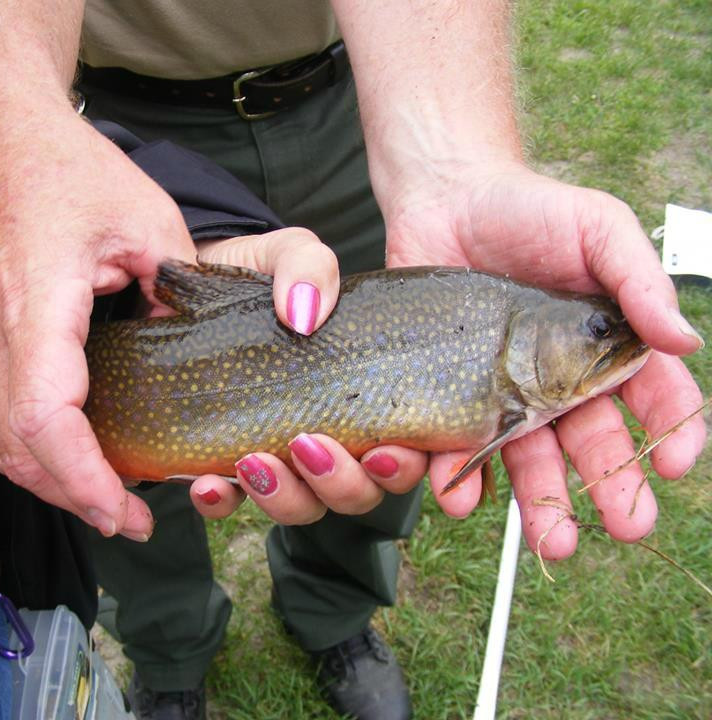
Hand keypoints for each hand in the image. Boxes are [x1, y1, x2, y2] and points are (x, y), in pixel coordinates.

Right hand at [0, 107, 197, 541]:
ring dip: (52, 482)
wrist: (0, 135)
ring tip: (110, 503)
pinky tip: (78, 457)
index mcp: (36, 307)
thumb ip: (177, 292)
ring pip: (1, 442)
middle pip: (18, 451)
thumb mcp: (150, 221)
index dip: (85, 479)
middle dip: (75, 498)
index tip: (128, 511)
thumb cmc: (71, 169)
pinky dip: (37, 451)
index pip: (47, 421)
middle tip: (134, 522)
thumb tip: (192, 353)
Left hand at [186, 230, 429, 522]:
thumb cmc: (259, 274)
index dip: (440, 474)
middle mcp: (337, 435)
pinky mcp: (225, 461)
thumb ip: (309, 266)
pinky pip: (232, 503)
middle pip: (364, 491)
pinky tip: (209, 482)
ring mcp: (283, 454)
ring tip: (257, 460)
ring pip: (306, 506)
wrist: (185, 281)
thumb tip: (305, 316)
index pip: (420, 444)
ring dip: (289, 496)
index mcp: (371, 393)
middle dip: (347, 484)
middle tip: (316, 445)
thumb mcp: (290, 253)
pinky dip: (224, 501)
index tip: (407, 464)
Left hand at [382, 161, 705, 557]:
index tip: (677, 464)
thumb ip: (640, 279)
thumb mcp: (598, 227)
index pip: (653, 398)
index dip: (673, 433)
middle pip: (595, 444)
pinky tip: (462, 495)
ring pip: (530, 459)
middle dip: (614, 489)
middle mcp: (561, 379)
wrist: (444, 199)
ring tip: (553, 541)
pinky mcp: (452, 394)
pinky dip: (462, 477)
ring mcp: (506, 391)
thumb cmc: (529, 209)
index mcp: (608, 345)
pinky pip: (461, 445)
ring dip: (542, 504)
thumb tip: (684, 341)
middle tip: (627, 526)